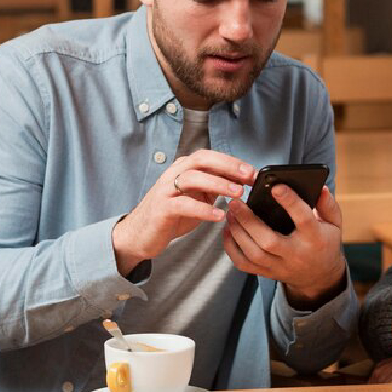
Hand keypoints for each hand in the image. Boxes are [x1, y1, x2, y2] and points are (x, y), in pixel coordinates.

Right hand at [112, 149, 254, 274]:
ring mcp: (165, 190)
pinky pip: (183, 205)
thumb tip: (242, 180)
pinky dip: (203, 209)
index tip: (252, 172)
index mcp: (184, 168)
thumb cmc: (171, 214)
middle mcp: (173, 173)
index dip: (232, 161)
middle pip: (201, 159)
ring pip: (192, 178)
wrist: (139, 234)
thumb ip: (215, 187)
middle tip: (247, 176)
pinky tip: (218, 215)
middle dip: (227, 165)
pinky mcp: (161, 209)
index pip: (210, 156)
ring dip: (218, 184)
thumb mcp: (197, 197)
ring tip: (237, 193)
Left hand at [223, 185, 346, 308]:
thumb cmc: (325, 243)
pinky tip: (228, 231)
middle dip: (249, 221)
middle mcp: (295, 254)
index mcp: (314, 238)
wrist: (319, 277)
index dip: (290, 202)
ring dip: (237, 232)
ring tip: (230, 213)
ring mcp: (279, 267)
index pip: (303, 219)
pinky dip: (232, 249)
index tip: (275, 186)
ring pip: (253, 253)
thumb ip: (328, 205)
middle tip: (236, 202)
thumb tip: (319, 187)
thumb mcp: (334, 223)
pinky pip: (244, 264)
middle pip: (268, 241)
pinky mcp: (267, 273)